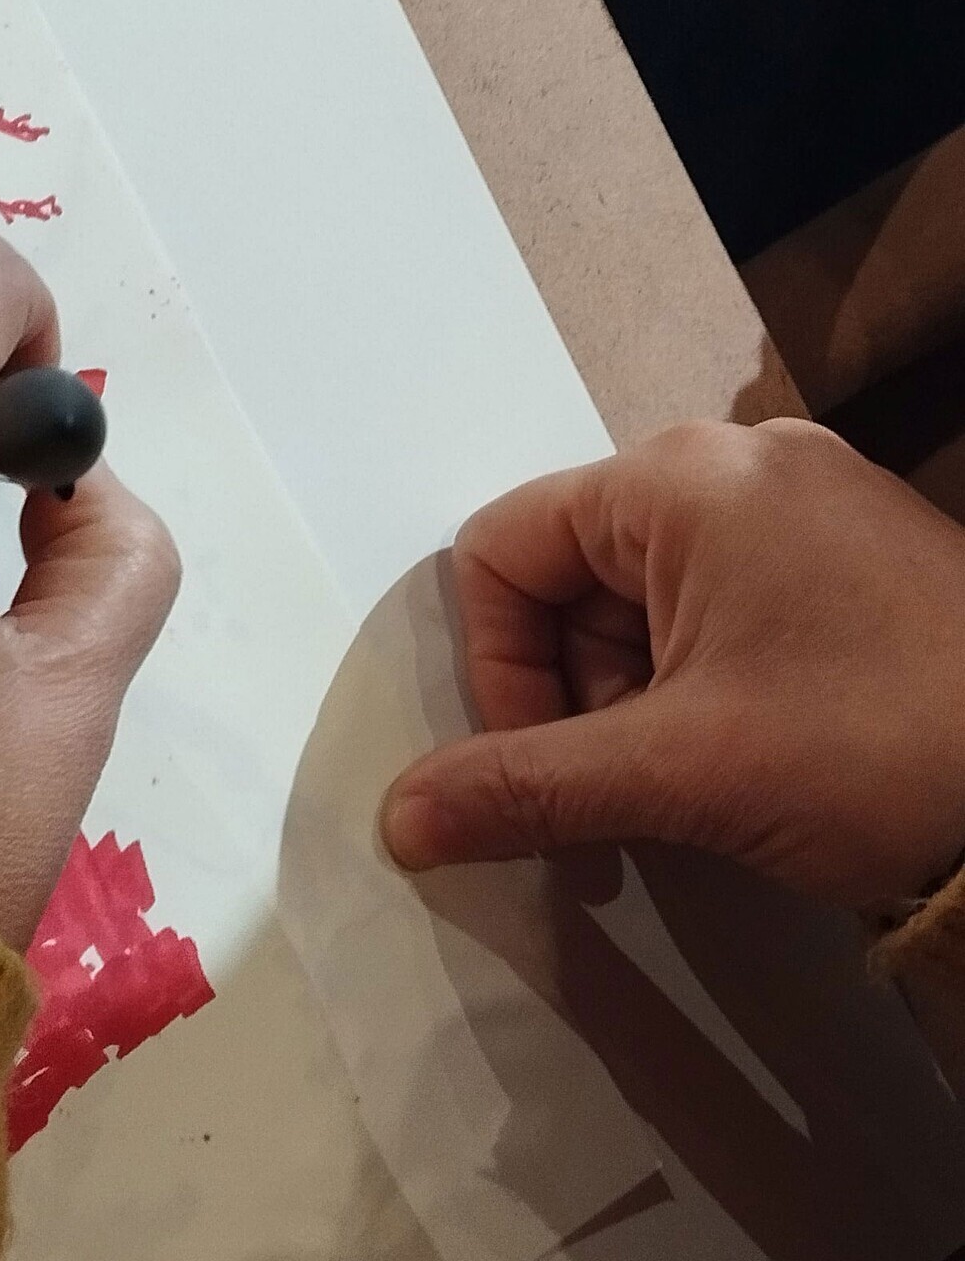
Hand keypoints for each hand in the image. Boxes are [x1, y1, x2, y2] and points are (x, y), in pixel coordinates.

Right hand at [383, 418, 964, 904]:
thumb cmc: (883, 747)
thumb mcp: (677, 771)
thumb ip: (522, 787)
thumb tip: (400, 819)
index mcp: (684, 478)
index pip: (502, 549)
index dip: (499, 668)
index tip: (545, 762)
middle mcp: (742, 465)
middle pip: (572, 579)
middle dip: (575, 700)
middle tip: (626, 792)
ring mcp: (808, 508)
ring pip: (645, 604)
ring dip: (637, 707)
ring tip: (697, 788)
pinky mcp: (856, 559)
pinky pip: (724, 609)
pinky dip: (703, 690)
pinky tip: (747, 763)